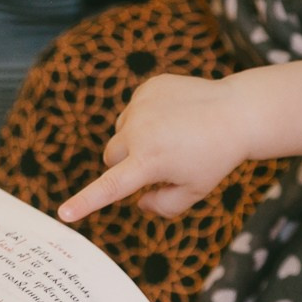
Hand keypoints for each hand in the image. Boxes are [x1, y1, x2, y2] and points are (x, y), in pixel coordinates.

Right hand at [58, 74, 251, 221]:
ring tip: (172, 138)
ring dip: (135, 141)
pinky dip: (147, 118)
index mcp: (150, 162)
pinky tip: (174, 118)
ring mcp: (141, 106)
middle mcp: (139, 132)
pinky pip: (134, 111)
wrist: (237, 112)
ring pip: (121, 133)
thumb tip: (138, 203)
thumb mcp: (195, 191)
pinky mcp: (147, 88)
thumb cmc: (216, 157)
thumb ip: (163, 206)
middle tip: (160, 165)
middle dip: (126, 165)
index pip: (110, 187)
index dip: (85, 202)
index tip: (64, 214)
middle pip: (111, 158)